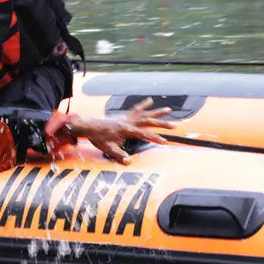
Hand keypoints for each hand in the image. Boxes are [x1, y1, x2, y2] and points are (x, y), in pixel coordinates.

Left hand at [47, 98, 174, 164]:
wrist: (88, 126)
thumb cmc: (97, 137)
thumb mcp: (108, 148)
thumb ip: (119, 155)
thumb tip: (129, 161)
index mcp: (125, 130)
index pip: (144, 134)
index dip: (155, 138)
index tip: (165, 141)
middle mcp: (128, 121)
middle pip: (148, 122)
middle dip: (162, 124)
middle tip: (174, 125)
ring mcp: (126, 118)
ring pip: (145, 114)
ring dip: (157, 112)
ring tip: (169, 109)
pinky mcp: (123, 117)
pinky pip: (135, 110)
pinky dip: (143, 106)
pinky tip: (150, 101)